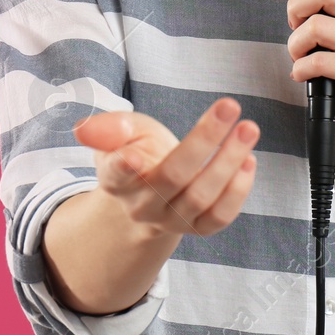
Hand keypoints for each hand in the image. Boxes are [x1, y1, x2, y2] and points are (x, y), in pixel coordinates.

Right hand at [72, 97, 259, 239]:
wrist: (151, 192)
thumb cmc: (137, 150)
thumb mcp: (120, 132)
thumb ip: (110, 127)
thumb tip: (85, 128)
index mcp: (117, 181)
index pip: (117, 175)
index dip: (124, 166)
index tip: (134, 154)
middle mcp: (142, 206)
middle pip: (172, 177)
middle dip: (203, 140)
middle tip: (230, 105)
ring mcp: (171, 220)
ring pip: (201, 197)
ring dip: (229, 160)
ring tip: (248, 129)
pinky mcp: (197, 228)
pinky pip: (219, 217)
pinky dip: (238, 191)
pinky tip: (248, 161)